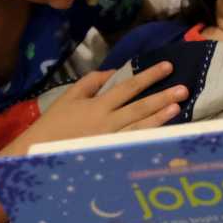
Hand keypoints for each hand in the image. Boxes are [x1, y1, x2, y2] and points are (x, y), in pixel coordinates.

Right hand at [9, 61, 187, 154]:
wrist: (38, 154)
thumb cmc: (54, 124)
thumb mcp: (69, 97)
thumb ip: (91, 82)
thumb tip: (113, 72)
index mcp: (98, 105)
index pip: (128, 86)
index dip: (149, 76)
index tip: (168, 66)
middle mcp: (107, 121)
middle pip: (140, 106)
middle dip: (162, 96)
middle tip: (184, 88)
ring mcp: (110, 140)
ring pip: (140, 126)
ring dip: (160, 117)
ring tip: (178, 107)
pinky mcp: (110, 155)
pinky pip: (133, 145)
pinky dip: (149, 138)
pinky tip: (164, 133)